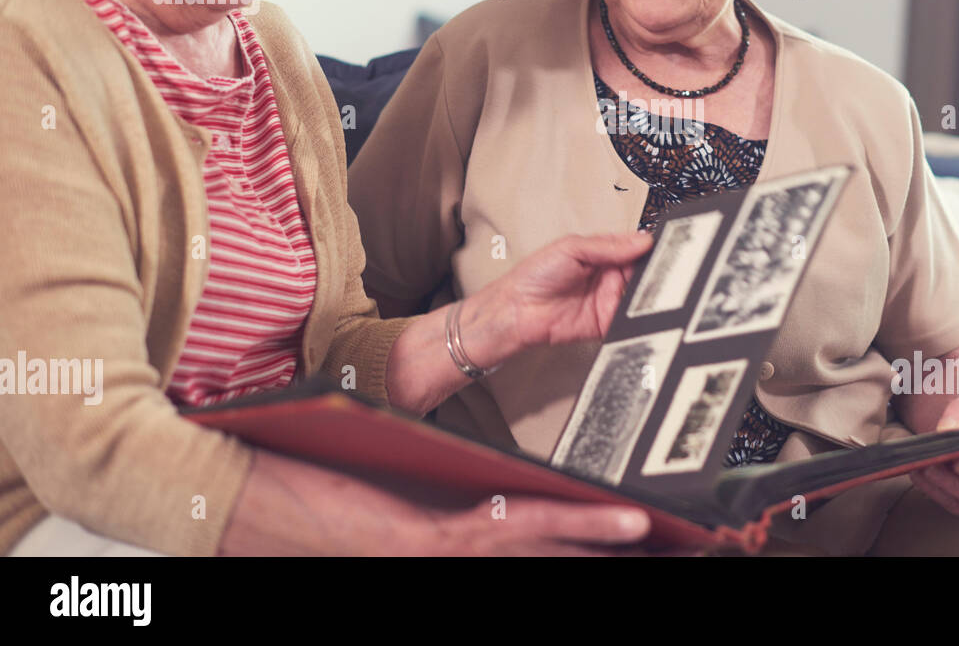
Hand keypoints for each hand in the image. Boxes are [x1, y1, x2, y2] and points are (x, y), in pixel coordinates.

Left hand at [220, 450, 659, 555]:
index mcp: (427, 546)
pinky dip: (566, 528)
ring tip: (649, 535)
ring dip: (598, 545)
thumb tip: (472, 476)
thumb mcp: (371, 491)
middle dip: (592, 554)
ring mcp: (434, 557)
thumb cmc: (292, 490)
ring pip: (536, 553)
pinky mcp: (424, 543)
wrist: (225, 498)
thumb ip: (418, 495)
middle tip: (655, 546)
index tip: (608, 545)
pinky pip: (509, 534)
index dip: (564, 549)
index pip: (509, 552)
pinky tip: (604, 520)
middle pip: (533, 561)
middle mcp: (437, 560)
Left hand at [496, 231, 654, 347]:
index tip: (664, 246)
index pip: (634, 247)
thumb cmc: (535, 275)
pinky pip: (629, 321)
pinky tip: (640, 309)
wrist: (517, 311)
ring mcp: (609, 299)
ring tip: (652, 287)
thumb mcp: (572, 248)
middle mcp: (608, 275)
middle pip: (642, 272)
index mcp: (602, 253)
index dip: (649, 247)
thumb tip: (641, 241)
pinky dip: (637, 318)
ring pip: (640, 296)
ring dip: (649, 294)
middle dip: (654, 270)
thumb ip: (608, 245)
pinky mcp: (607, 323)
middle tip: (664, 268)